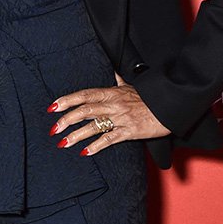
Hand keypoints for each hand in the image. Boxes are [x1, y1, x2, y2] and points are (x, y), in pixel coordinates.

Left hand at [49, 74, 169, 155]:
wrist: (170, 107)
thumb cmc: (150, 98)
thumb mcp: (132, 86)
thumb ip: (118, 80)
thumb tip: (112, 70)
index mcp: (112, 92)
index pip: (84, 95)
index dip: (67, 100)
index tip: (52, 107)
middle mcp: (114, 104)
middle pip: (85, 110)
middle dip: (67, 120)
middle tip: (53, 129)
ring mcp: (121, 118)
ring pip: (94, 126)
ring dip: (77, 135)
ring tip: (63, 144)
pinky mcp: (130, 131)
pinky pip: (109, 139)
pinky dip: (96, 146)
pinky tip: (84, 152)